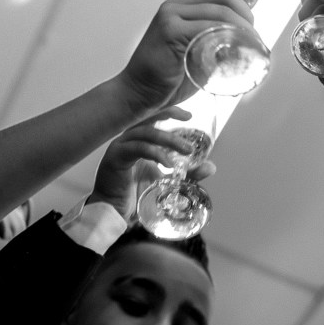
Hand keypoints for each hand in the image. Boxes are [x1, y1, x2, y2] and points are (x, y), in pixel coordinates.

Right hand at [89, 108, 216, 220]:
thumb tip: (211, 167)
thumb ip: (187, 174)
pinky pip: (137, 148)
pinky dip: (155, 153)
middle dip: (170, 118)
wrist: (112, 212)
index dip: (170, 112)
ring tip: (185, 150)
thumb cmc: (135, 195)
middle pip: (149, 118)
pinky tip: (168, 163)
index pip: (154, 118)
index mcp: (140, 141)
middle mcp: (129, 140)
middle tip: (188, 126)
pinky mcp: (115, 157)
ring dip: (168, 139)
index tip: (189, 115)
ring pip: (146, 132)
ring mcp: (121, 146)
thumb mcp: (167, 182)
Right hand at [117, 0, 256, 113]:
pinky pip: (207, 27)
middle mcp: (174, 5)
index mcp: (179, 5)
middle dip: (245, 11)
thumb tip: (244, 41)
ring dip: (243, 26)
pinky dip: (228, 36)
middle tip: (253, 33)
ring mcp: (170, 17)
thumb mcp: (194, 51)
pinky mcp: (170, 32)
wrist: (138, 94)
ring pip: (218, 11)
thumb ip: (212, 41)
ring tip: (252, 43)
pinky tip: (237, 47)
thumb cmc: (168, 77)